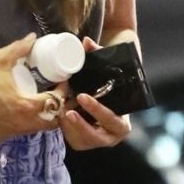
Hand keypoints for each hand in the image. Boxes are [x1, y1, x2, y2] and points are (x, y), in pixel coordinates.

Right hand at [0, 34, 67, 141]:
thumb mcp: (0, 60)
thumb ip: (19, 48)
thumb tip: (33, 37)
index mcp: (26, 106)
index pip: (56, 103)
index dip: (63, 91)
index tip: (61, 82)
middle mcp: (22, 125)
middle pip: (52, 122)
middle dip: (57, 109)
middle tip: (54, 94)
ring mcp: (10, 133)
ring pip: (35, 129)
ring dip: (41, 117)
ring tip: (39, 100)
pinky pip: (18, 131)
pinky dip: (23, 122)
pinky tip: (18, 110)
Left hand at [62, 37, 130, 152]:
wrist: (107, 91)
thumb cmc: (109, 78)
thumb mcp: (107, 67)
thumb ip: (98, 53)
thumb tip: (86, 42)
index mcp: (123, 121)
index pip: (113, 120)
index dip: (97, 111)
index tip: (82, 96)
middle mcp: (113, 135)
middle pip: (96, 138)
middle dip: (80, 126)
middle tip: (67, 112)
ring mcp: (98, 141)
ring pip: (82, 141)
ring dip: (70, 128)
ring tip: (61, 110)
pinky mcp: (85, 141)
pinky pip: (74, 140)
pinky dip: (66, 129)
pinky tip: (60, 115)